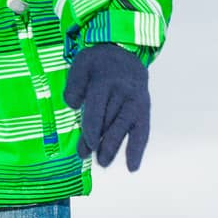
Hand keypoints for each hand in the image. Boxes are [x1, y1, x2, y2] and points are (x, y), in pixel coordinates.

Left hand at [63, 43, 149, 170]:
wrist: (126, 51)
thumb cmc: (98, 62)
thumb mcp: (80, 65)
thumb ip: (73, 86)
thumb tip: (73, 106)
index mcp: (105, 81)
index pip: (97, 110)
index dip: (91, 130)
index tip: (86, 146)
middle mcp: (123, 92)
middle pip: (109, 121)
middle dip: (99, 142)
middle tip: (87, 156)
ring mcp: (136, 101)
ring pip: (124, 128)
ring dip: (114, 147)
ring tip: (103, 162)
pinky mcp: (144, 108)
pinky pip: (143, 131)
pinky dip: (137, 149)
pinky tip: (132, 166)